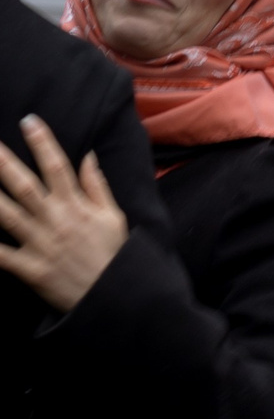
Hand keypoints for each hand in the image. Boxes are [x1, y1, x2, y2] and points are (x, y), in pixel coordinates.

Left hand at [0, 115, 128, 312]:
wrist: (117, 298)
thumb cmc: (114, 256)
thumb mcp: (113, 218)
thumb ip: (97, 186)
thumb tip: (88, 156)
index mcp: (76, 207)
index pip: (58, 168)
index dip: (43, 143)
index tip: (28, 120)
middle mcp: (56, 222)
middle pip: (24, 186)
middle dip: (2, 162)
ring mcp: (41, 245)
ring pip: (7, 215)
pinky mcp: (30, 269)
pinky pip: (1, 255)